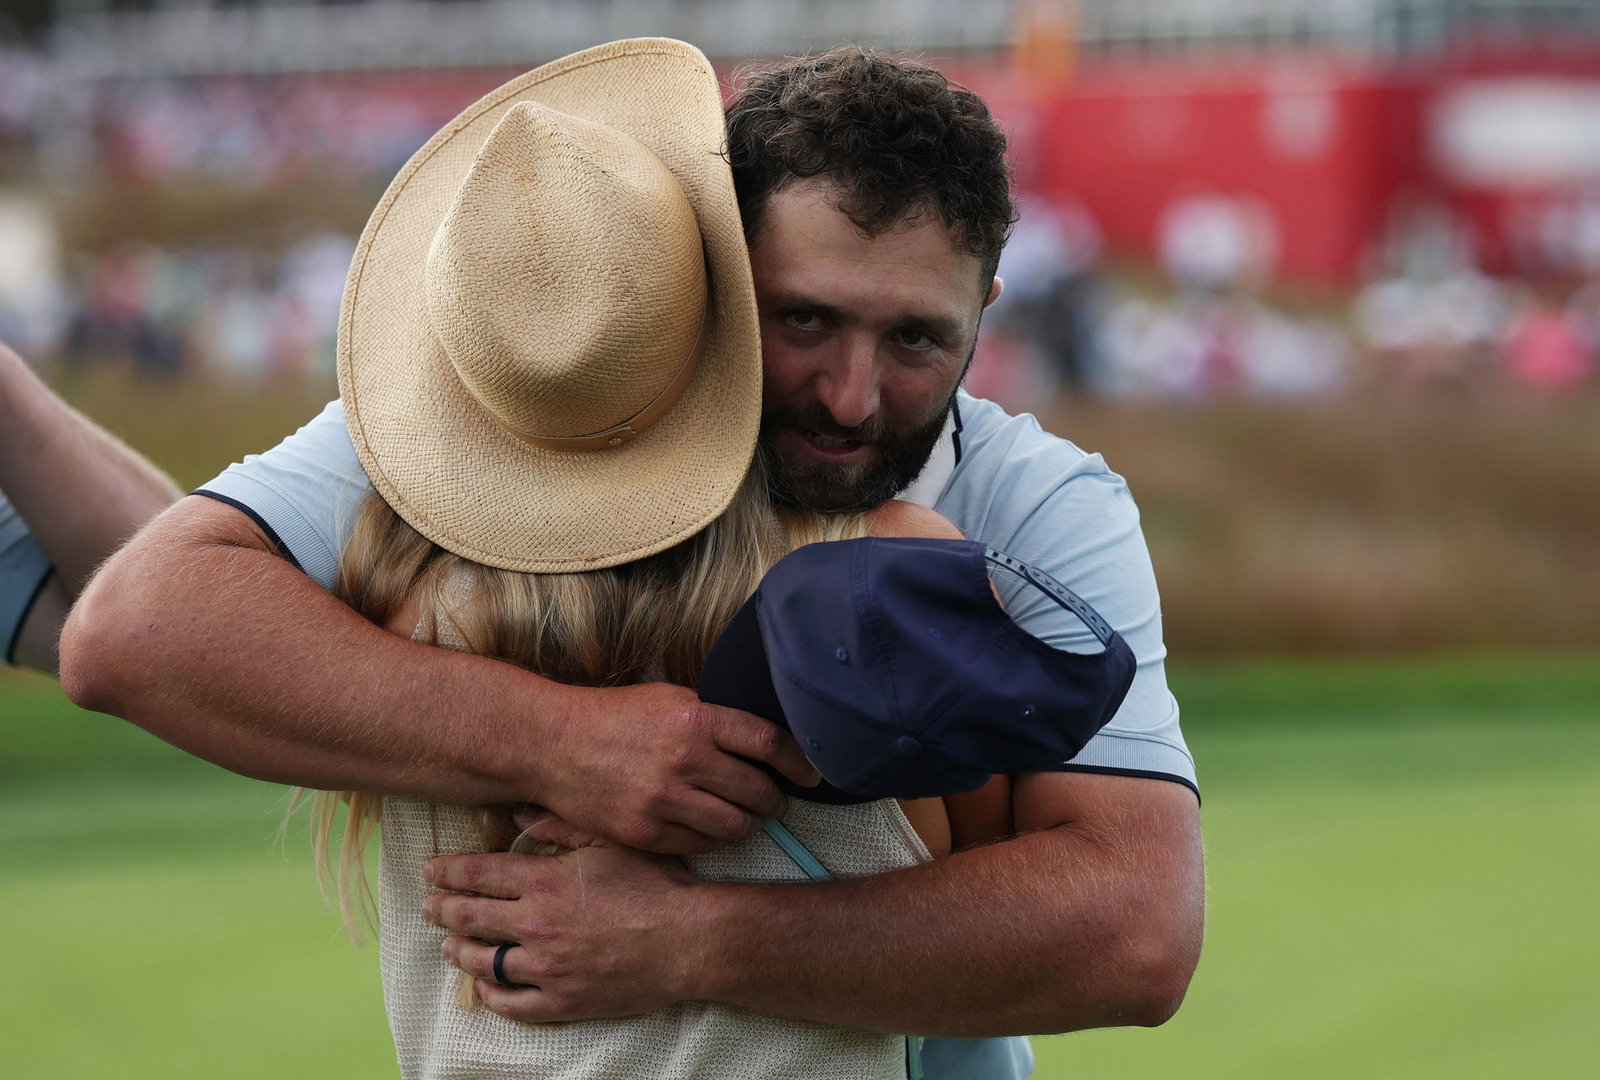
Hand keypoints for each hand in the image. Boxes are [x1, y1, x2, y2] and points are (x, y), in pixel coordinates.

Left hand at [424, 845, 704, 1022]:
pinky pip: (512, 1004)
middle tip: (428, 907)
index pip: (477, 875)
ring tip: (448, 946)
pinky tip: (484, 987)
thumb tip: (519, 810)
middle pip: (471, 918)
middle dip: (442, 910)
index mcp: (544, 882)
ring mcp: (547, 968)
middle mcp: (536, 926)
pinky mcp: (563, 1001)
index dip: (448, 872)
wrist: (690, 940)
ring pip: (485, 962)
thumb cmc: (656, 884)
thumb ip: (560, 824)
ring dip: (459, 952)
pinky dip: (492, 995)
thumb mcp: (610, 840)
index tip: (430, 871)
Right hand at [532, 681, 817, 854]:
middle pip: (758, 790)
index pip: (769, 743)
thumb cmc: (614, 716)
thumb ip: (714, 719)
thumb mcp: (669, 698)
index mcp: (696, 718)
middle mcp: (685, 759)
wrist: (552, 743)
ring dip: (747, 823)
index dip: (800, 761)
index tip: (812, 773)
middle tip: (776, 801)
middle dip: (776, 800)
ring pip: (735, 825)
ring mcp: (664, 799)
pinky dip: (712, 839)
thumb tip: (764, 741)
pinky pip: (700, 844)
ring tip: (744, 817)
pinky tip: (708, 827)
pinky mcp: (645, 832)